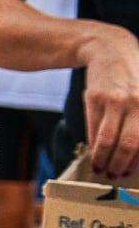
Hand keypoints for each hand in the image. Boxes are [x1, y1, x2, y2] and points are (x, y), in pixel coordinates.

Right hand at [77, 25, 138, 178]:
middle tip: (115, 175)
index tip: (131, 173)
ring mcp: (117, 100)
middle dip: (121, 164)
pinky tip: (94, 153)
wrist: (111, 52)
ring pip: (109, 140)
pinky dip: (93, 146)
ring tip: (102, 169)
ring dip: (104, 159)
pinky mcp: (96, 98)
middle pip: (130, 145)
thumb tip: (136, 155)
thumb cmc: (133, 80)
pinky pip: (94, 129)